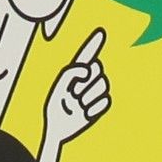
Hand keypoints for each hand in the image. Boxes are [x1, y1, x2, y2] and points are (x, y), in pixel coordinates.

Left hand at [43, 29, 110, 148]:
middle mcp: (86, 80)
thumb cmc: (56, 107)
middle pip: (98, 69)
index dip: (93, 44)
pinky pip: (106, 101)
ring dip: (88, 96)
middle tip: (73, 93)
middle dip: (86, 80)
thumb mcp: (60, 86)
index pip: (86, 55)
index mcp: (75, 73)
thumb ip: (72, 72)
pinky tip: (84, 112)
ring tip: (77, 104)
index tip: (100, 33)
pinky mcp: (99, 106)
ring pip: (103, 85)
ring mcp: (93, 93)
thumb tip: (89, 69)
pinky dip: (94, 107)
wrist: (59, 127)